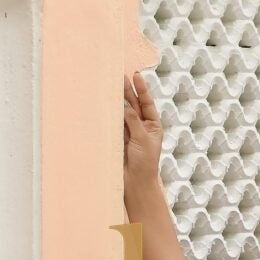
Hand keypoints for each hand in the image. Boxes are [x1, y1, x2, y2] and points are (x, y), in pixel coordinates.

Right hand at [123, 69, 164, 208]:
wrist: (135, 183)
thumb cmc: (145, 163)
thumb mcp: (142, 138)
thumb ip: (133, 120)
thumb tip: (124, 104)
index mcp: (153, 125)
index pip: (147, 103)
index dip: (141, 89)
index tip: (136, 75)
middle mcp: (142, 127)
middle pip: (134, 105)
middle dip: (127, 91)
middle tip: (119, 76)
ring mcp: (129, 133)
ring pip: (123, 113)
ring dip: (117, 100)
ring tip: (111, 85)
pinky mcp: (118, 139)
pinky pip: (114, 123)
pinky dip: (110, 114)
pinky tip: (106, 104)